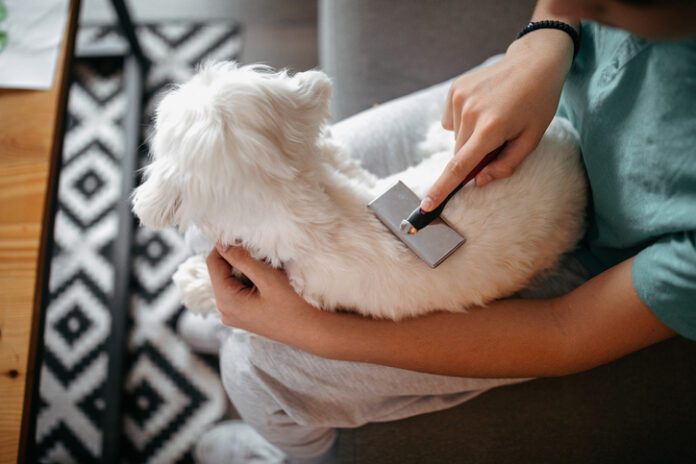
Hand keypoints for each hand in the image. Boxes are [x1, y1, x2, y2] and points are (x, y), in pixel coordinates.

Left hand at [205, 245, 321, 343]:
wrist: (311, 331)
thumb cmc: (293, 305)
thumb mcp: (267, 278)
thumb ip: (243, 259)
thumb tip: (223, 243)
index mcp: (226, 301)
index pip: (213, 263)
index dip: (224, 246)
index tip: (243, 236)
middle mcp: (224, 310)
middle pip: (220, 272)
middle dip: (236, 258)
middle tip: (259, 253)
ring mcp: (233, 315)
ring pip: (230, 280)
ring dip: (244, 269)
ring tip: (266, 268)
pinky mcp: (243, 316)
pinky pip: (238, 290)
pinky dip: (249, 280)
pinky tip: (266, 281)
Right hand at [421, 29, 573, 211]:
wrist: (534, 61)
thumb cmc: (538, 102)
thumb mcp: (532, 138)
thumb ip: (506, 164)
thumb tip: (479, 180)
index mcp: (491, 128)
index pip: (460, 166)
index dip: (442, 189)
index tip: (426, 206)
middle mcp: (471, 113)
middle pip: (460, 153)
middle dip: (473, 156)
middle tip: (497, 140)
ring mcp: (460, 98)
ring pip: (456, 137)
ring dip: (470, 137)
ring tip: (493, 117)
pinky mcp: (454, 89)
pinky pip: (452, 120)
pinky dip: (464, 121)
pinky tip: (483, 107)